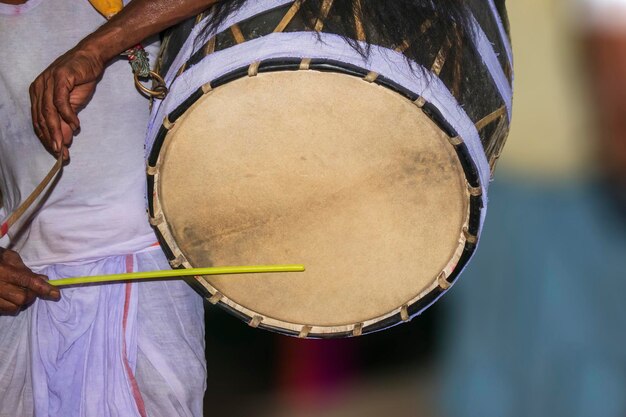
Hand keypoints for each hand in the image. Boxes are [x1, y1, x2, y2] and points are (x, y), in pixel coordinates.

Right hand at [0, 248, 59, 314]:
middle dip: (30, 294)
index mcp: (2, 270)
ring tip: (16, 292)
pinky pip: (4, 310)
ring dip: (20, 302)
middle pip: (23, 298)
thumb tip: (44, 280)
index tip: (56, 294)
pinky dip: (10, 306)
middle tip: (29, 288)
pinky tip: (7, 297)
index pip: (27, 280)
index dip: (43, 288)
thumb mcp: (7, 257)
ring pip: (14, 307)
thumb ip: (25, 269)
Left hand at [29, 45, 103, 160]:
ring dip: (57, 130)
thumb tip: (64, 140)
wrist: (91, 58)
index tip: (56, 153)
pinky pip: (61, 101)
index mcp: (37, 95)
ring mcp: (47, 82)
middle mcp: (39, 88)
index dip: (47, 138)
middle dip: (51, 138)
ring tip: (64, 144)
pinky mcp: (59, 78)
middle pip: (42, 119)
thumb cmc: (80, 80)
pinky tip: (76, 125)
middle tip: (61, 154)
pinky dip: (68, 115)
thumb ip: (65, 121)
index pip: (38, 121)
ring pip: (49, 112)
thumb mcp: (72, 104)